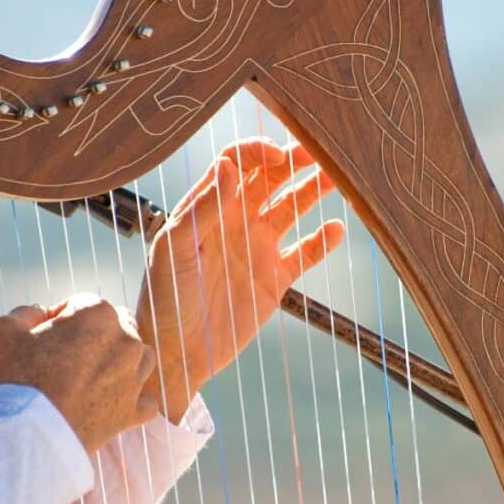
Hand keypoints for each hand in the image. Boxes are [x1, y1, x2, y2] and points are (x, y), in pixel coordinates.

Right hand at [0, 293, 158, 452]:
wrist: (32, 437)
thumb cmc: (17, 381)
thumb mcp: (2, 332)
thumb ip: (24, 313)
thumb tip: (41, 314)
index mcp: (97, 313)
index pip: (81, 304)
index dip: (60, 318)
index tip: (45, 338)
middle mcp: (126, 340)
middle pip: (115, 327)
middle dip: (95, 337)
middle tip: (67, 359)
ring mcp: (134, 376)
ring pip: (137, 359)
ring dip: (119, 363)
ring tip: (89, 378)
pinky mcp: (135, 410)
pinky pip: (144, 400)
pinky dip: (130, 401)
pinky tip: (110, 404)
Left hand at [137, 138, 344, 421]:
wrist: (176, 352)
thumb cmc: (164, 297)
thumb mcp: (175, 249)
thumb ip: (202, 208)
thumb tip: (228, 164)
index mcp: (208, 207)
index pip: (236, 163)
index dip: (258, 152)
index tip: (279, 155)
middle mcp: (235, 220)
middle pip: (270, 177)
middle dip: (294, 160)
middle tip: (321, 151)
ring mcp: (258, 247)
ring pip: (293, 207)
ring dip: (314, 190)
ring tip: (338, 177)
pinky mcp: (275, 278)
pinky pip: (306, 251)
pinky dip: (324, 240)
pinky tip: (337, 229)